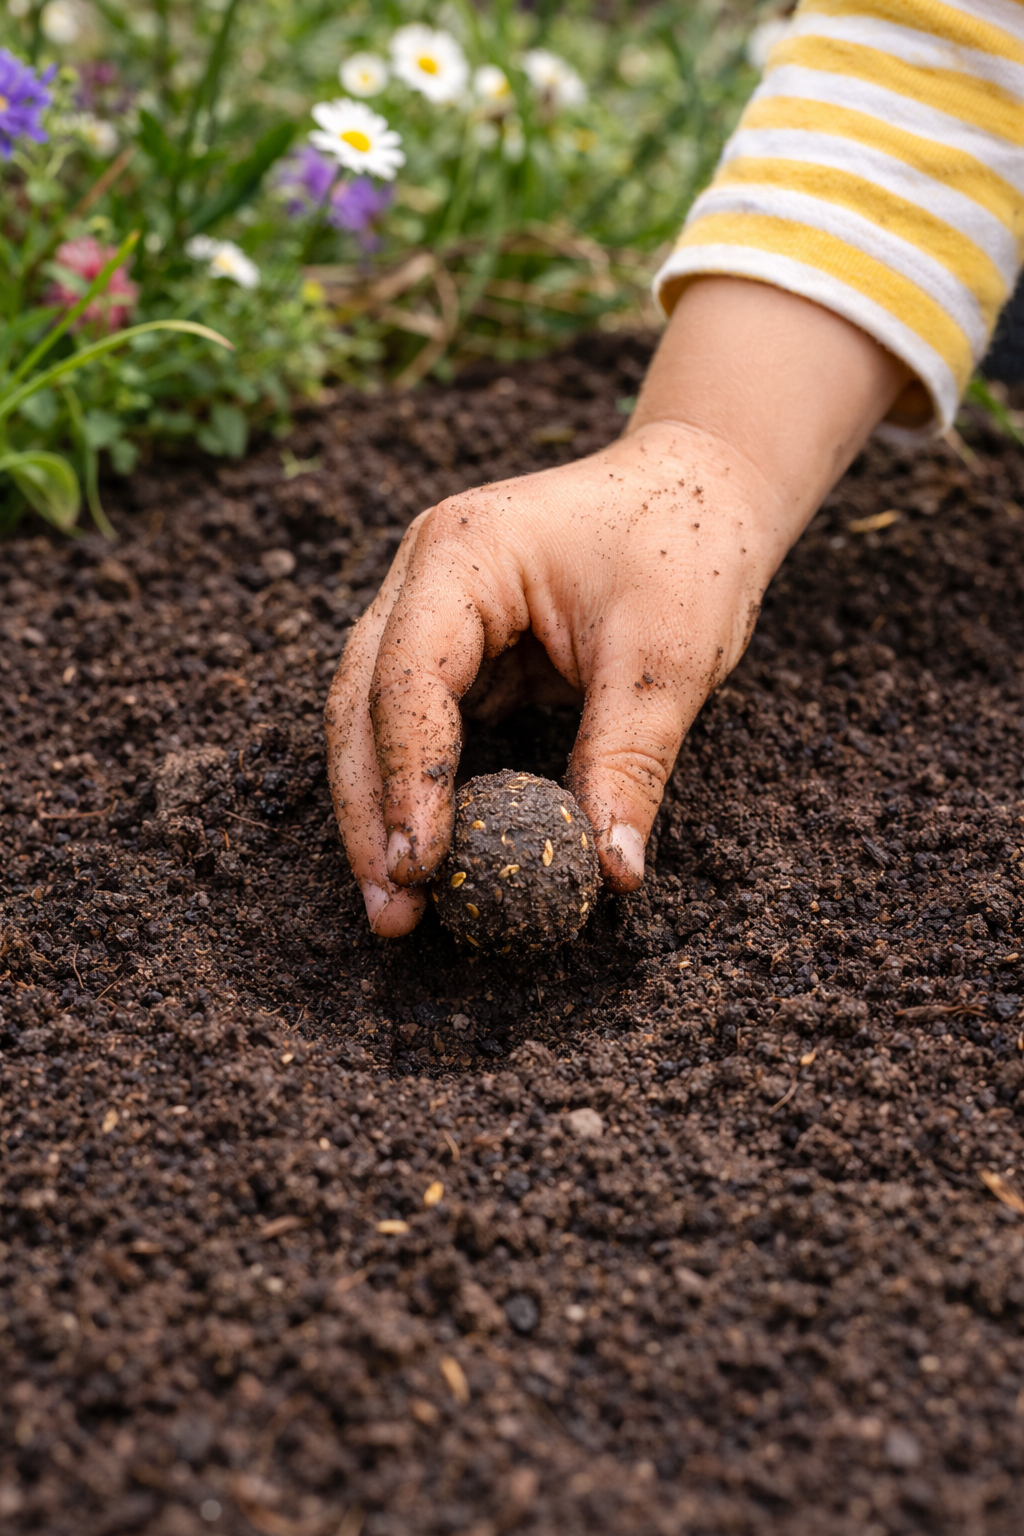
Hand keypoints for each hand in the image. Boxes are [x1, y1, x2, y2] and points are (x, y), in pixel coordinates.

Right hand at [325, 279, 908, 935]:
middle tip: (388, 910)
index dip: (407, 777)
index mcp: (465, 551)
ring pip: (375, 719)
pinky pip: (422, 725)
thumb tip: (610, 874)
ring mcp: (432, 607)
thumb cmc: (689, 549)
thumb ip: (628, 764)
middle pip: (362, 703)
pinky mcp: (459, 645)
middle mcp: (426, 574)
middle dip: (369, 811)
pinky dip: (423, 789)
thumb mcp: (667, 660)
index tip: (421, 866)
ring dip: (381, 810)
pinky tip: (434, 855)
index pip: (408, 676)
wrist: (708, 489)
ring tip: (396, 904)